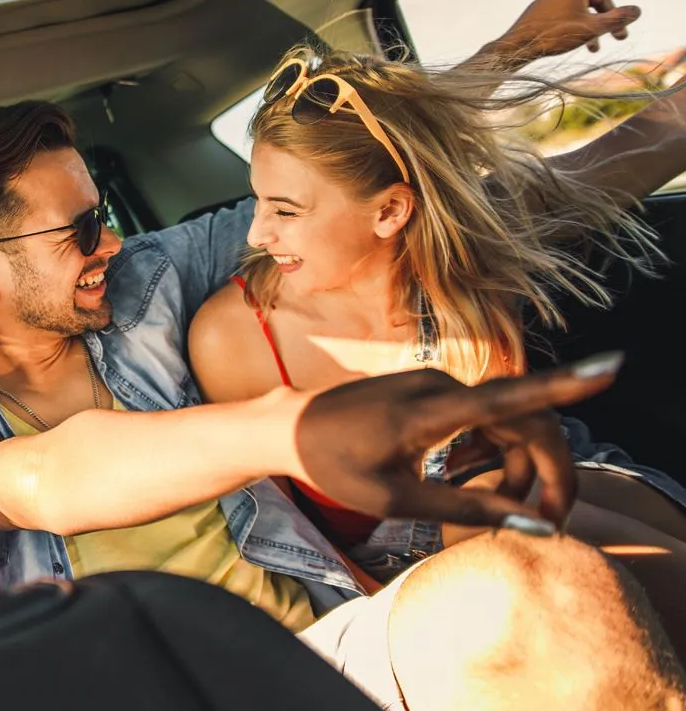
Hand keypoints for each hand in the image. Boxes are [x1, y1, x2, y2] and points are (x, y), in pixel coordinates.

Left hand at [288, 353, 622, 527]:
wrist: (286, 427)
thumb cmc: (334, 465)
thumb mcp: (399, 501)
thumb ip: (469, 511)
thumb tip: (535, 526)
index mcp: (431, 411)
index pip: (512, 398)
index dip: (566, 387)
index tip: (610, 368)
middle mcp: (440, 386)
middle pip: (523, 419)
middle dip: (546, 469)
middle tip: (547, 519)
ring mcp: (436, 382)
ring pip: (504, 419)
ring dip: (513, 463)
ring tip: (486, 504)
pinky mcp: (430, 387)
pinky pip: (481, 414)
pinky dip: (488, 449)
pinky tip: (459, 476)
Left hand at [489, 0, 647, 63]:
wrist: (515, 48)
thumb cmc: (552, 36)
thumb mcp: (591, 28)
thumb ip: (617, 19)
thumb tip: (637, 11)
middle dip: (612, 16)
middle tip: (621, 37)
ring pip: (584, 8)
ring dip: (596, 25)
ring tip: (598, 48)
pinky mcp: (544, 9)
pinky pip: (570, 13)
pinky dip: (580, 26)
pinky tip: (584, 45)